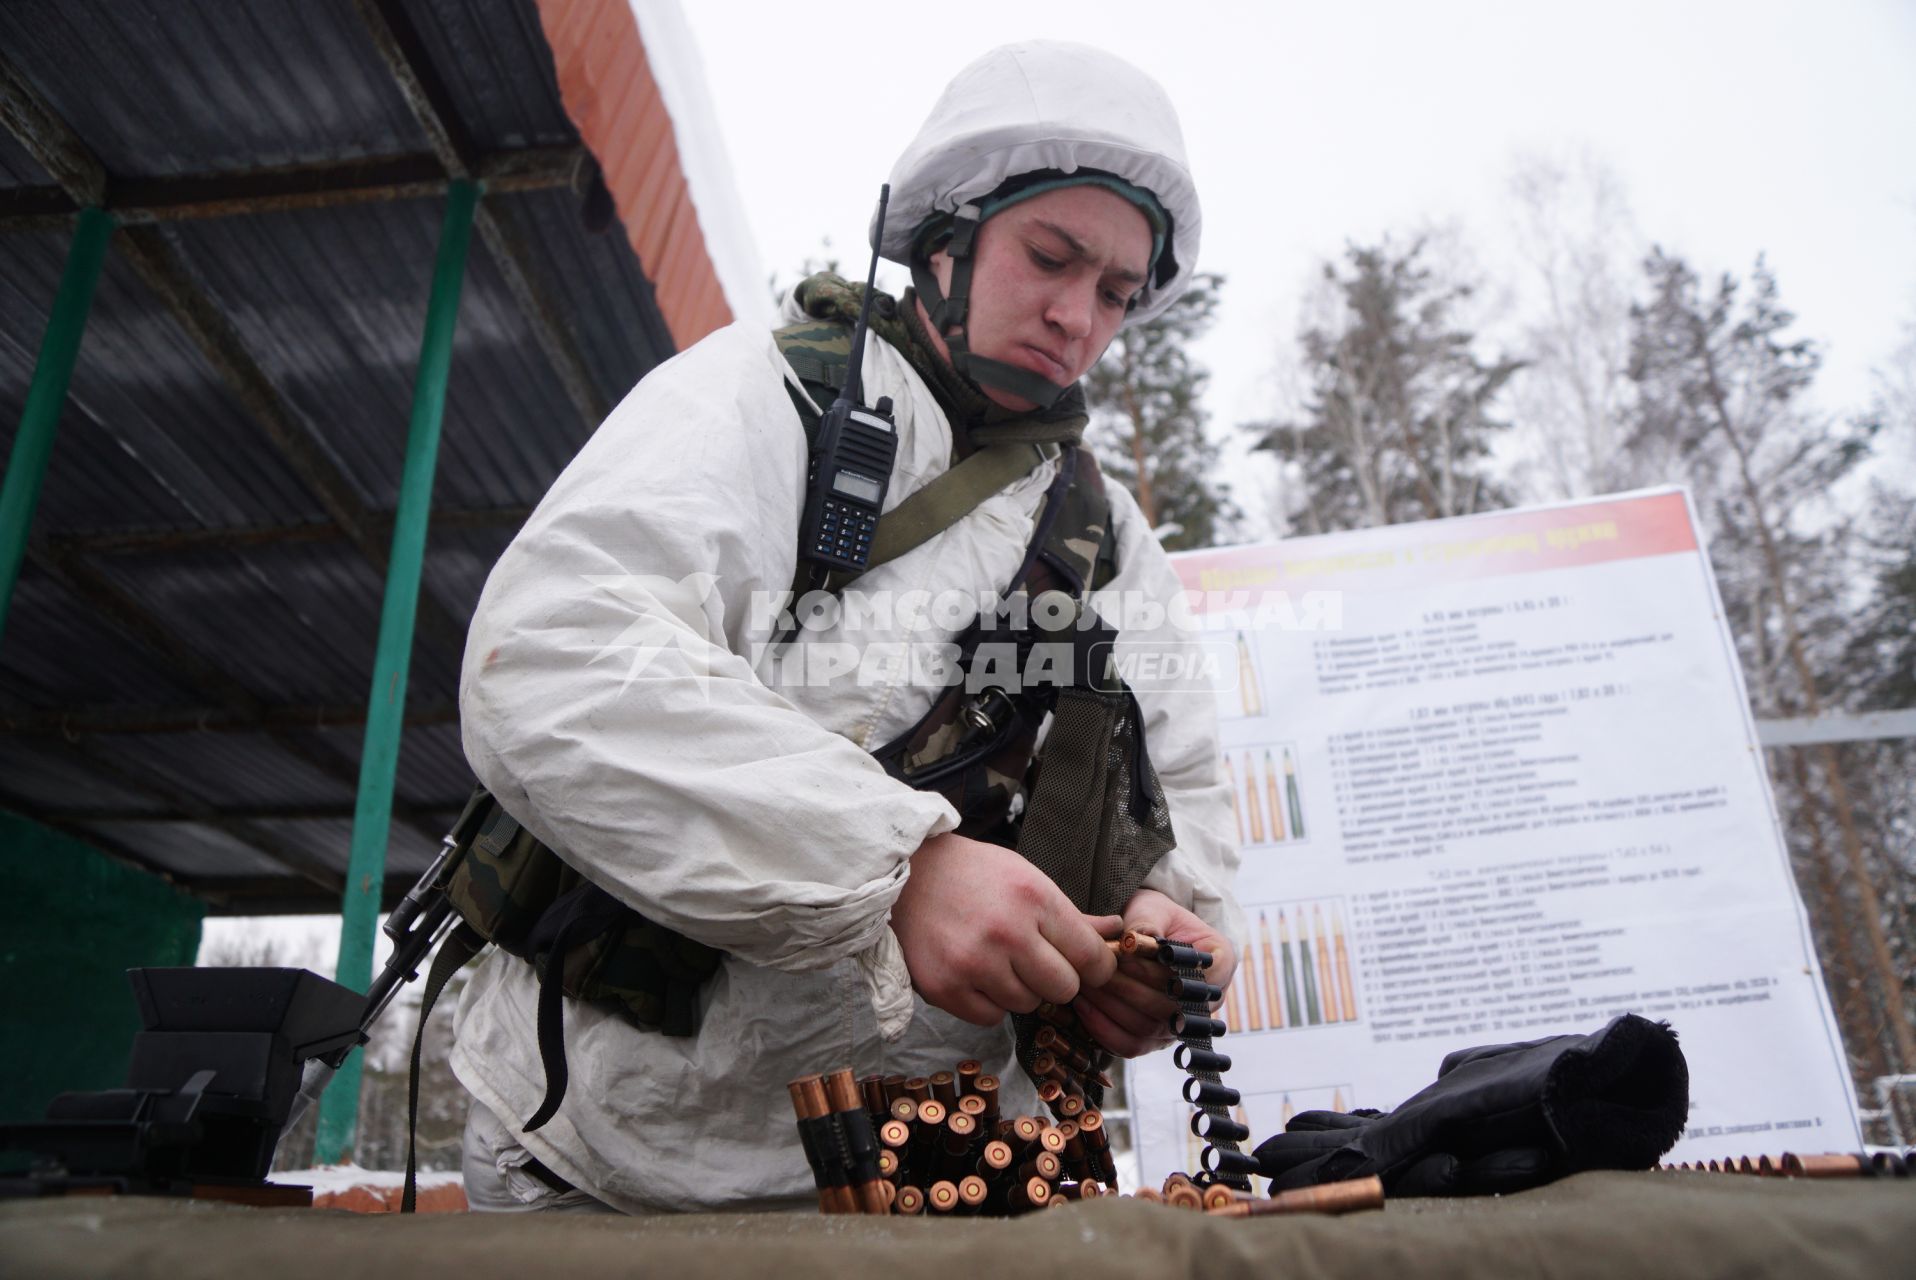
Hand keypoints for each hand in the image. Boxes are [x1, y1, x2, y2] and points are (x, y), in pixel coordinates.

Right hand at [891, 833, 1118, 1025]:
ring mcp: (973, 963)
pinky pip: (990, 1016)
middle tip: (1037, 961)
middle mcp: (1006, 933)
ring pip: (1027, 1004)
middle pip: (1064, 988)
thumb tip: (1117, 932)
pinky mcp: (944, 987)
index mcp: (1034, 899)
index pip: (1090, 957)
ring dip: (1019, 989)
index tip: (1087, 966)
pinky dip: (989, 1001)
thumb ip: (1072, 916)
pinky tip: (975, 972)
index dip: (1096, 967)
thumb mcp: (1028, 879)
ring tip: (998, 959)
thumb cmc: (975, 874)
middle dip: (1057, 979)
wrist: (908, 873)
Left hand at [1073, 888, 1237, 1057]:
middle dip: (1128, 986)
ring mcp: (1181, 1025)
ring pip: (1148, 1027)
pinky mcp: (1154, 1040)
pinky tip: (1083, 1005)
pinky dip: (1104, 1028)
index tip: (1128, 952)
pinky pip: (1131, 1045)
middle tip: (1096, 968)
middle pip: (1170, 1006)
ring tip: (1085, 982)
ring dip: (1112, 1006)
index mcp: (1220, 962)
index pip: (1203, 977)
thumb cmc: (1154, 918)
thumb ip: (1148, 922)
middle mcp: (1206, 1001)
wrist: (1144, 934)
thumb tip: (1135, 939)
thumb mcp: (1154, 909)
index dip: (1163, 969)